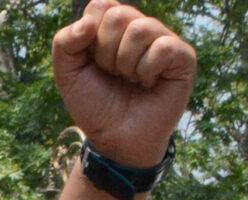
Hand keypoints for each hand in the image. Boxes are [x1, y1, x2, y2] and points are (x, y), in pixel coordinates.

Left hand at [51, 0, 197, 167]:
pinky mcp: (183, 57)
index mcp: (114, 27)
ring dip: (125, 64)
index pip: (101, 6)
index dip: (90, 38)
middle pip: (118, 15)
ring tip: (130, 80)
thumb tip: (88, 23)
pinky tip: (149, 84)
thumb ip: (64, 44)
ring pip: (140, 29)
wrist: (115, 139)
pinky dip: (147, 71)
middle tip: (113, 74)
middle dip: (106, 53)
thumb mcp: (68, 75)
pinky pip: (162, 48)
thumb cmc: (95, 105)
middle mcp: (141, 28)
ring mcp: (164, 40)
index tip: (93, 63)